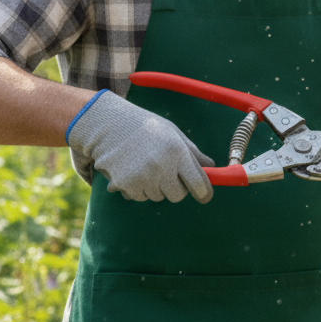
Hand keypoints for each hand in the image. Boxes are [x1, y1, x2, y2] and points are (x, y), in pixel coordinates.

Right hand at [68, 90, 213, 202]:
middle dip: (175, 188)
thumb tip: (212, 166)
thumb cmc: (145, 127)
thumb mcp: (173, 133)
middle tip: (166, 171)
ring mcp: (142, 178)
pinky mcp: (125, 185)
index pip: (198, 183)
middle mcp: (161, 166)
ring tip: (144, 164)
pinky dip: (137, 188)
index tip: (205, 196)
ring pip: (157, 197)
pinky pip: (139, 197)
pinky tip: (131, 169)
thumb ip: (193, 152)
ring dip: (154, 186)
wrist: (108, 124)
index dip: (204, 193)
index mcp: (177, 151)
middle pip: (177, 195)